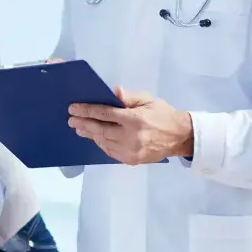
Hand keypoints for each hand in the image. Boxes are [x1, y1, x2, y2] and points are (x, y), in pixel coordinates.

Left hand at [68, 86, 193, 163]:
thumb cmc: (163, 114)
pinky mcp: (131, 160)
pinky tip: (96, 138)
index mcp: (135, 119)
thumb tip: (113, 92)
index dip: (87, 110)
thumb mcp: (148, 100)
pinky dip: (101, 144)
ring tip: (80, 129)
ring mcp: (130, 151)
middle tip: (71, 120)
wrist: (179, 137)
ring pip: (103, 142)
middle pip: (101, 130)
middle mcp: (131, 136)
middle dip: (84, 124)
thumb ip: (129, 97)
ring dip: (90, 135)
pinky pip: (110, 151)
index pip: (105, 113)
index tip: (74, 108)